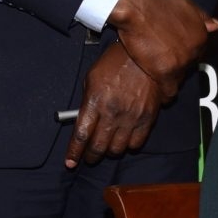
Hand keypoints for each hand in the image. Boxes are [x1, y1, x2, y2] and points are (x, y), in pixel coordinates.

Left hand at [65, 43, 164, 168]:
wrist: (146, 55)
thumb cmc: (116, 62)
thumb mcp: (92, 77)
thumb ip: (86, 101)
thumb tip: (82, 120)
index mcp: (95, 101)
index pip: (81, 135)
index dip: (74, 153)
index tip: (70, 162)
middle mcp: (112, 113)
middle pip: (97, 147)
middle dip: (90, 156)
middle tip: (89, 157)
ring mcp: (131, 117)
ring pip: (116, 149)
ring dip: (109, 152)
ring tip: (106, 148)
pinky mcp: (147, 118)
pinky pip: (136, 143)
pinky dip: (128, 146)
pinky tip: (124, 141)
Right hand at [105, 0, 215, 91]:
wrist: (138, 7)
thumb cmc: (158, 2)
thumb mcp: (186, 4)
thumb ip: (202, 17)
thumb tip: (217, 25)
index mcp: (201, 36)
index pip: (197, 53)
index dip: (183, 53)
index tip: (173, 52)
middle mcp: (195, 51)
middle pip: (188, 66)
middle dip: (177, 65)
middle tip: (162, 62)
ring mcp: (181, 62)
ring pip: (179, 79)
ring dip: (170, 78)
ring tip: (158, 76)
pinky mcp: (165, 72)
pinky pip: (170, 91)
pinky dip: (166, 95)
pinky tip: (161, 96)